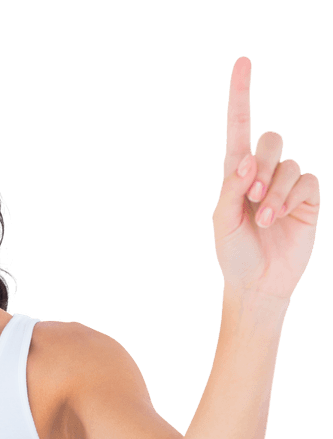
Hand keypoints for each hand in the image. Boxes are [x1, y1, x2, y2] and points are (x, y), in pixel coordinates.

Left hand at [211, 56, 319, 299]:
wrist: (258, 285)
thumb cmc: (234, 255)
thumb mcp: (222, 222)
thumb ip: (230, 188)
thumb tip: (246, 161)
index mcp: (237, 175)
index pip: (240, 128)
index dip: (241, 95)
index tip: (243, 63)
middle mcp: (264, 174)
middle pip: (271, 140)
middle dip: (262, 165)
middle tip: (252, 195)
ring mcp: (287, 186)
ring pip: (288, 164)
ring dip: (274, 191)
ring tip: (264, 220)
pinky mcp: (307, 199)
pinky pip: (306, 180)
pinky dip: (291, 196)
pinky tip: (281, 216)